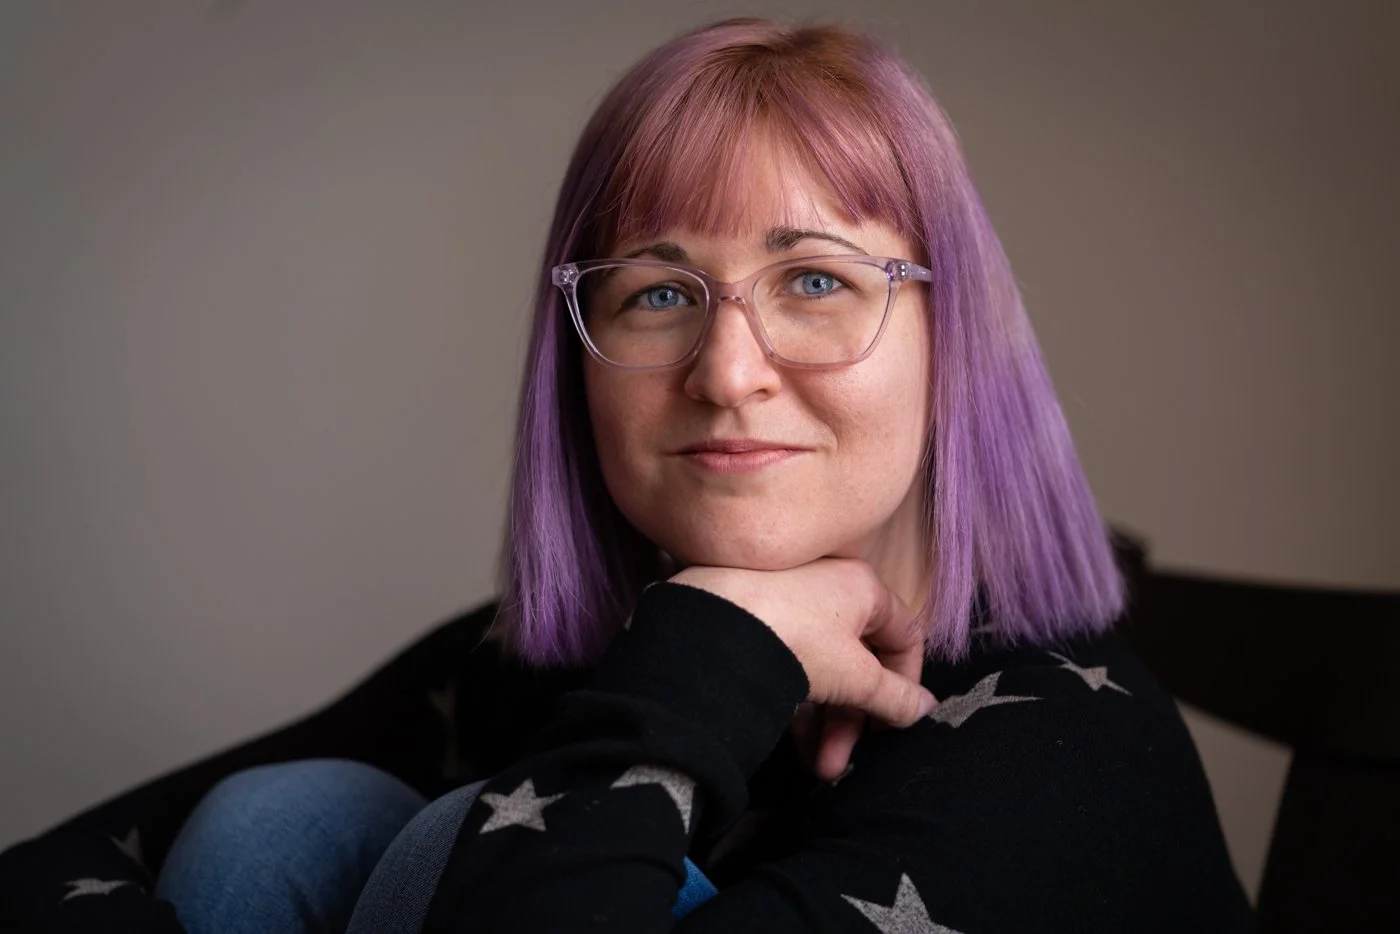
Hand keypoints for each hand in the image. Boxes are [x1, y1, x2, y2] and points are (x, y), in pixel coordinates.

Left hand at [669, 559, 936, 781]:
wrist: (709, 627)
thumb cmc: (797, 640)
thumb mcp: (856, 676)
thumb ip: (896, 697)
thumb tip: (928, 709)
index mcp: (863, 587)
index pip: (905, 635)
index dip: (908, 681)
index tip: (898, 721)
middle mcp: (829, 589)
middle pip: (860, 662)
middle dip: (855, 721)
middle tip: (845, 763)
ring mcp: (790, 606)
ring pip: (825, 670)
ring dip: (826, 725)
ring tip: (819, 770)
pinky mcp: (757, 625)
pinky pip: (792, 667)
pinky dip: (799, 706)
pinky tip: (795, 747)